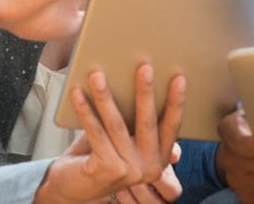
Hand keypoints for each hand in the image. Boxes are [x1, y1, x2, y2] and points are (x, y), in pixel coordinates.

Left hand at [34, 64, 185, 203]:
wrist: (74, 186)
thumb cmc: (101, 154)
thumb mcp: (124, 138)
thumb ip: (137, 119)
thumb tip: (146, 81)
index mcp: (159, 158)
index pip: (172, 126)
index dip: (177, 101)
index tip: (179, 77)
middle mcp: (149, 166)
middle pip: (147, 122)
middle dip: (146, 91)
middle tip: (144, 66)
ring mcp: (129, 170)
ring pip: (117, 124)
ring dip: (105, 96)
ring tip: (97, 74)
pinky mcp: (107, 169)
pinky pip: (95, 132)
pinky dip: (85, 110)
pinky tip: (77, 93)